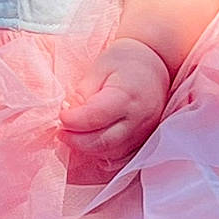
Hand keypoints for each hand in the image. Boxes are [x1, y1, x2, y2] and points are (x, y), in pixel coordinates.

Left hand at [58, 37, 170, 179]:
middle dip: (77, 141)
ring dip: (88, 149)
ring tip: (73, 136)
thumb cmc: (125, 62)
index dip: (73, 121)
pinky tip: (91, 143)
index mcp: (127, 96)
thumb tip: (69, 114)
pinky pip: (121, 156)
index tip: (60, 116)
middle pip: (104, 141)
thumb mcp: (99, 68)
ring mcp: (144, 133)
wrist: (157, 65)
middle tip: (60, 132)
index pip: (95, 117)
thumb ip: (84, 93)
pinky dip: (102, 154)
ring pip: (111, 153)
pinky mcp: (144, 141)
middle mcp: (139, 119)